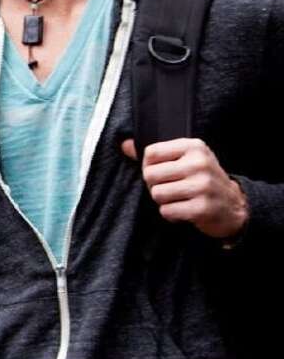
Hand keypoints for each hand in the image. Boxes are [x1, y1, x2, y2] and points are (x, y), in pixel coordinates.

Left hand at [121, 138, 247, 239]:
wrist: (233, 205)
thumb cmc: (202, 180)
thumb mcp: (185, 159)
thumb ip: (155, 154)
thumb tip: (125, 145)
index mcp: (193, 147)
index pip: (151, 153)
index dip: (149, 166)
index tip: (163, 172)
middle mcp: (199, 163)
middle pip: (150, 175)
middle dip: (155, 185)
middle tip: (171, 188)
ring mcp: (202, 186)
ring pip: (157, 194)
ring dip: (163, 201)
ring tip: (179, 199)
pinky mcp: (202, 208)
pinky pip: (166, 211)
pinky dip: (171, 214)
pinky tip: (185, 210)